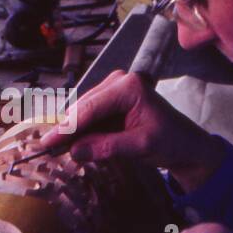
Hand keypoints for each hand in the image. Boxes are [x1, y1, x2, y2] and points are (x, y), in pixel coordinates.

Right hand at [39, 70, 228, 191]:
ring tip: (57, 149)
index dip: (66, 127)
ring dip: (72, 131)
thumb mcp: (141, 146)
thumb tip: (75, 151)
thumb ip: (108, 147)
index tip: (47, 142)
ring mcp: (113, 89)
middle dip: (66, 129)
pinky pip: (89, 116)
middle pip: (82, 107)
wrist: (186, 144)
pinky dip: (81, 131)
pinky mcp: (110, 101)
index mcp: (129, 86)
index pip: (90, 108)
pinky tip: (72, 144)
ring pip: (83, 112)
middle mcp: (118, 81)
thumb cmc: (171, 142)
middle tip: (47, 149)